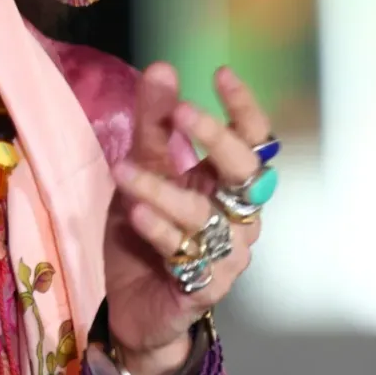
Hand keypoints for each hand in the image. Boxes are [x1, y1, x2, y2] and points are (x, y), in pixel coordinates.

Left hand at [103, 62, 269, 374]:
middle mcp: (237, 216)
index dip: (244, 107)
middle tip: (182, 111)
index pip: (253, 140)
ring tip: (122, 171)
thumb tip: (161, 67)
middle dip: (216, 137)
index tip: (220, 74)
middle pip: (245, 171)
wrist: (134, 307)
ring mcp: (226, 253)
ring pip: (204, 214)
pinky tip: (136, 214)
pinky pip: (185, 254)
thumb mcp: (140, 171)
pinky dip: (159, 232)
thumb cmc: (144, 234)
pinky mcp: (204, 286)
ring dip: (162, 188)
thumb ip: (152, 125)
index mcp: (226, 185)